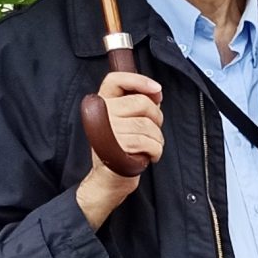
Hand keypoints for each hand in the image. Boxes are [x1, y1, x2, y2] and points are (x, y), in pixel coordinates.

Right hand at [75, 72, 163, 227]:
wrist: (110, 178)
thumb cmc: (123, 147)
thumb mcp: (129, 121)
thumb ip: (140, 104)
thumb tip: (156, 92)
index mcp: (102, 103)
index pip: (116, 79)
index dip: (138, 80)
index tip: (157, 89)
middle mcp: (100, 113)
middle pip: (142, 103)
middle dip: (157, 118)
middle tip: (152, 132)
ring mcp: (104, 130)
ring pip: (148, 125)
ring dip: (157, 139)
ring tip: (148, 147)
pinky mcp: (112, 147)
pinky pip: (147, 142)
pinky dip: (155, 151)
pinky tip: (148, 156)